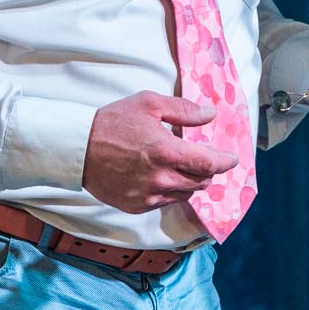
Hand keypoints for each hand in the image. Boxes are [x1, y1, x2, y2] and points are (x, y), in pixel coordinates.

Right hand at [83, 92, 237, 213]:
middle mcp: (161, 178)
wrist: (78, 148)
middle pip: (201, 181)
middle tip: (203, 157)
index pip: (209, 164)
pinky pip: (166, 201)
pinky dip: (171, 189)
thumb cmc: (112, 122)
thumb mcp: (149, 104)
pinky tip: (163, 176)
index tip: (231, 158)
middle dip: (207, 170)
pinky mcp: (137, 206)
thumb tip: (209, 114)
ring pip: (185, 193)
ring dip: (191, 181)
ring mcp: (149, 196)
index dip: (225, 162)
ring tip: (182, 166)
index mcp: (167, 152)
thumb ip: (183, 110)